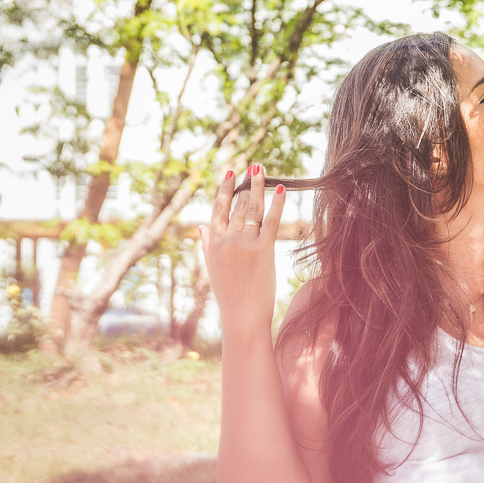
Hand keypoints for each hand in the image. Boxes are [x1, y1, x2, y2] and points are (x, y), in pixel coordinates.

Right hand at [200, 165, 284, 329]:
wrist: (242, 315)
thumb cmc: (230, 294)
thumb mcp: (212, 268)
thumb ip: (206, 245)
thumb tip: (200, 227)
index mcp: (213, 243)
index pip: (218, 209)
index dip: (224, 189)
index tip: (230, 173)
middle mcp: (227, 240)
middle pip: (237, 205)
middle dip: (246, 185)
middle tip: (254, 167)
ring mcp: (244, 244)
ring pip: (252, 209)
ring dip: (258, 187)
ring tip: (262, 170)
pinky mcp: (263, 250)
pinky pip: (271, 221)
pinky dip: (277, 204)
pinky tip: (283, 189)